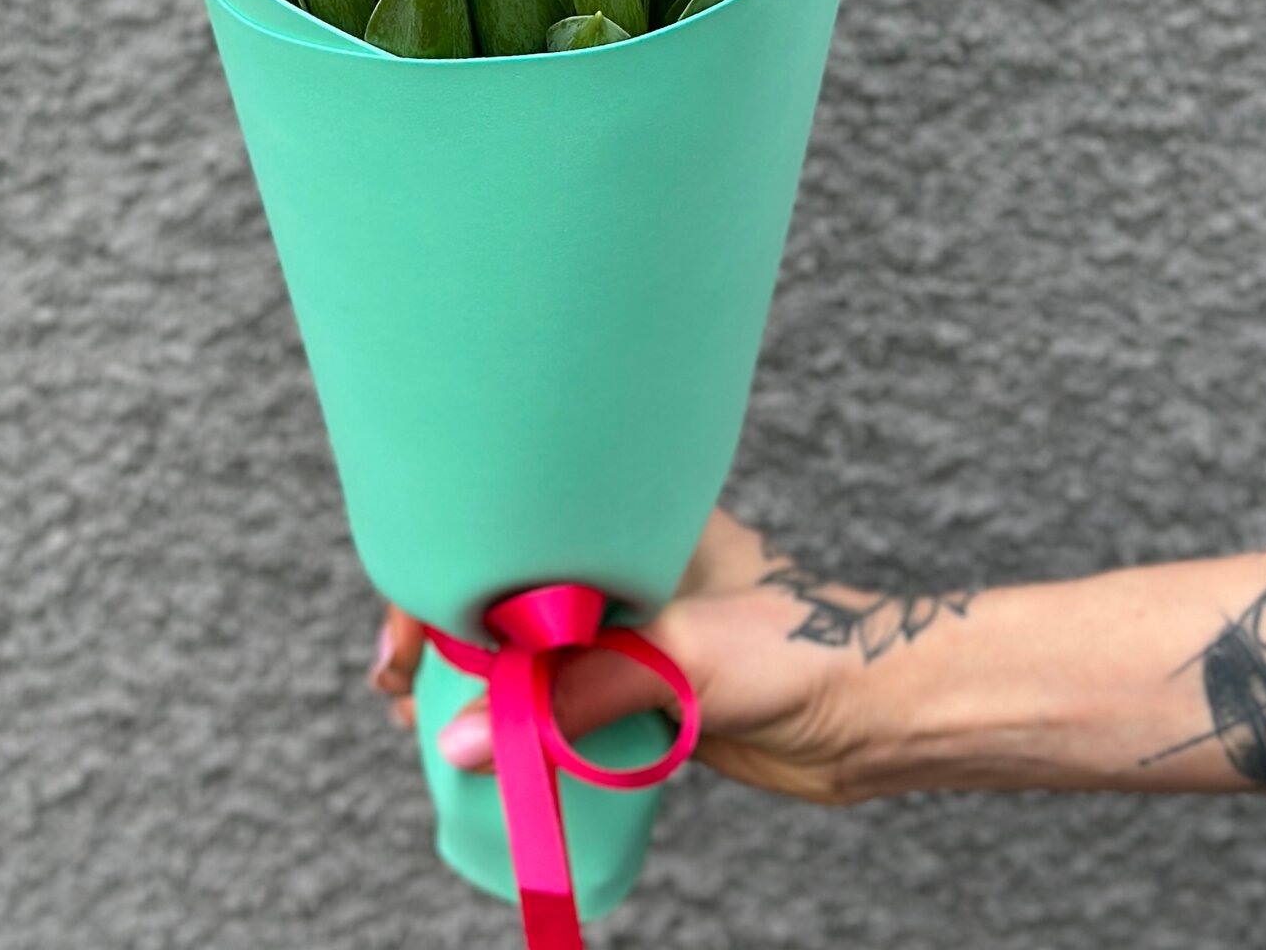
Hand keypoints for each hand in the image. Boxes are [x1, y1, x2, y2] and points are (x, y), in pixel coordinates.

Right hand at [369, 507, 890, 802]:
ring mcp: (626, 629)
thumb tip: (461, 739)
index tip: (402, 630)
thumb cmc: (795, 649)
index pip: (510, 528)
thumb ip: (576, 693)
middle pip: (504, 589)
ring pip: (525, 649)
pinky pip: (556, 701)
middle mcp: (617, 566)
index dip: (442, 569)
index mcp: (626, 516)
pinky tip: (482, 748)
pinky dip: (515, 721)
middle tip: (394, 685)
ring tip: (418, 720)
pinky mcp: (638, 689)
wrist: (872, 713)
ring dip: (473, 681)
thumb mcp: (680, 654)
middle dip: (440, 627)